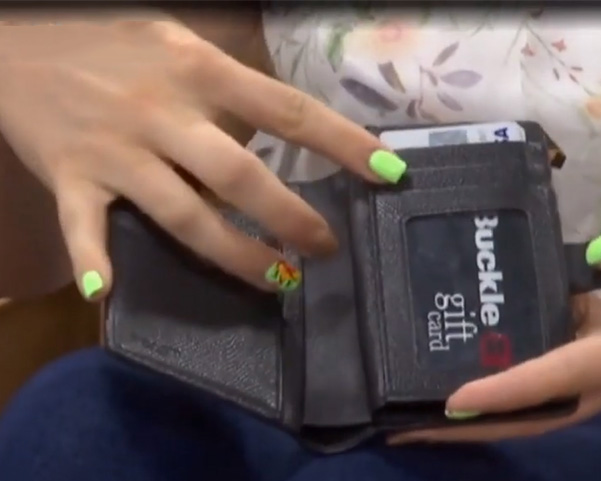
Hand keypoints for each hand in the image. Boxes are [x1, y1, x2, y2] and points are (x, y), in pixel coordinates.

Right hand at [0, 14, 406, 299]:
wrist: (15, 35)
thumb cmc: (110, 39)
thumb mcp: (180, 45)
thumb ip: (227, 91)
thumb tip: (282, 140)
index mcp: (200, 70)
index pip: (288, 109)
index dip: (344, 142)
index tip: (388, 173)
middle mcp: (164, 112)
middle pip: (240, 174)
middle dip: (291, 217)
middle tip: (325, 247)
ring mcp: (116, 149)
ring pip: (184, 213)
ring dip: (234, 254)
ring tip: (277, 279)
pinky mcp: (70, 176)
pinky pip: (84, 226)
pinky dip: (94, 260)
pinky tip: (108, 293)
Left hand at [390, 204, 600, 443]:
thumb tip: (595, 253)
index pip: (564, 376)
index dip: (508, 391)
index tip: (451, 403)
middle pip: (537, 410)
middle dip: (473, 425)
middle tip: (405, 425)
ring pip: (544, 393)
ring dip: (488, 398)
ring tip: (424, 382)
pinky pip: (562, 364)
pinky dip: (522, 361)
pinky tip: (490, 330)